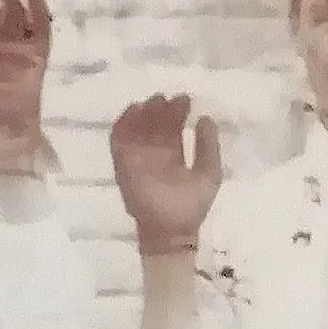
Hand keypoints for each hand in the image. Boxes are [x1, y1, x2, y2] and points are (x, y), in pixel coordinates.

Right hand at [108, 94, 222, 252]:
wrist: (170, 231)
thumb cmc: (191, 205)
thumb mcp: (209, 172)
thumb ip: (208, 146)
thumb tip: (205, 117)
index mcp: (174, 155)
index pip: (173, 129)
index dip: (177, 113)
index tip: (183, 98)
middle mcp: (154, 155)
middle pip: (154, 126)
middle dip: (158, 110)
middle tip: (163, 97)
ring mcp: (137, 160)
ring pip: (136, 130)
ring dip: (140, 114)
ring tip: (148, 102)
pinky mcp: (123, 166)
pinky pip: (119, 142)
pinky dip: (122, 126)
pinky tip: (131, 111)